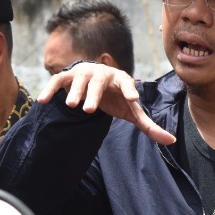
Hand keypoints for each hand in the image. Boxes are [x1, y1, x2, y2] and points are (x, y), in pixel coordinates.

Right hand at [39, 63, 174, 144]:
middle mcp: (102, 73)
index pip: (127, 82)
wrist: (96, 82)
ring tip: (71, 105)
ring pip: (79, 80)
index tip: (134, 100)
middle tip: (89, 110)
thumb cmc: (117, 99)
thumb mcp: (131, 112)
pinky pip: (58, 81)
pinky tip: (42, 101)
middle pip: (99, 81)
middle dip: (94, 94)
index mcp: (121, 79)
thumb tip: (171, 141)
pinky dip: (50, 89)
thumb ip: (148, 125)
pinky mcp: (67, 76)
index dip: (130, 89)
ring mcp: (83, 73)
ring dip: (75, 91)